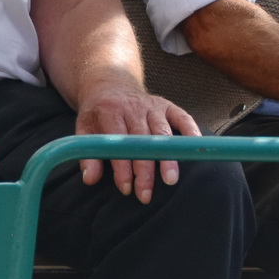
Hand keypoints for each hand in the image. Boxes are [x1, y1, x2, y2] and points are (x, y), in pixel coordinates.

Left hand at [74, 80, 199, 204]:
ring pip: (162, 133)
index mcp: (111, 112)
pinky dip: (190, 132)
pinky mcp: (167, 105)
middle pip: (142, 140)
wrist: (110, 85)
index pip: (119, 142)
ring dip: (167, 157)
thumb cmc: (98, 114)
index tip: (125, 188)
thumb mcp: (84, 130)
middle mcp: (134, 107)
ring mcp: (152, 105)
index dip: (122, 167)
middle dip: (144, 169)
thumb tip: (90, 179)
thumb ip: (87, 154)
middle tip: (145, 194)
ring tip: (170, 180)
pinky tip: (193, 149)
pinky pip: (182, 118)